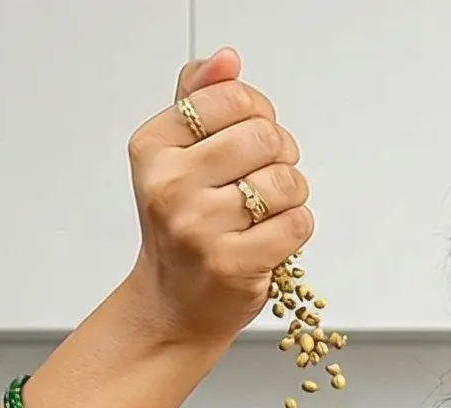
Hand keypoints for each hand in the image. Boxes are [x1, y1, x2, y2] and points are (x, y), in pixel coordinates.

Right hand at [121, 47, 312, 346]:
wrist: (172, 304)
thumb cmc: (181, 227)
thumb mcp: (176, 156)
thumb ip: (199, 99)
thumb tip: (226, 59)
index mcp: (153, 147)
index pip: (231, 98)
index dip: (257, 113)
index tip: (249, 136)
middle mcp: (169, 185)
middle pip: (264, 136)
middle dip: (280, 153)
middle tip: (265, 176)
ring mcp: (199, 227)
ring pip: (286, 181)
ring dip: (290, 195)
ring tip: (265, 212)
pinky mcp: (232, 263)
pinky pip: (297, 223)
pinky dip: (295, 229)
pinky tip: (270, 238)